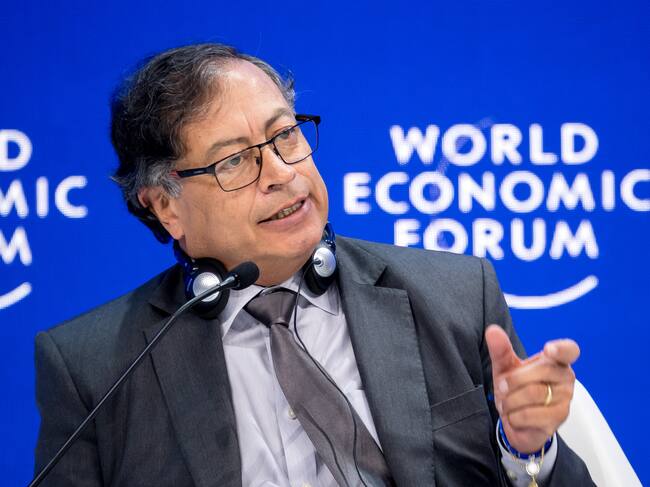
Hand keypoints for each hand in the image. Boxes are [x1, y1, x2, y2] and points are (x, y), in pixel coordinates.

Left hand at [485, 324, 579, 452]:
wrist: (518, 421)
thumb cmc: (516, 389)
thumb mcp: (505, 367)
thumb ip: (500, 350)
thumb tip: (492, 331)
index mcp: (555, 361)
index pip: (569, 350)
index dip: (561, 348)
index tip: (548, 350)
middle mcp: (565, 378)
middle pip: (542, 371)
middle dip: (513, 380)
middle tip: (502, 387)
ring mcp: (565, 399)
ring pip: (533, 393)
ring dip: (510, 400)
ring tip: (507, 404)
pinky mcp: (558, 418)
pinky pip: (529, 414)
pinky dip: (513, 416)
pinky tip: (514, 416)